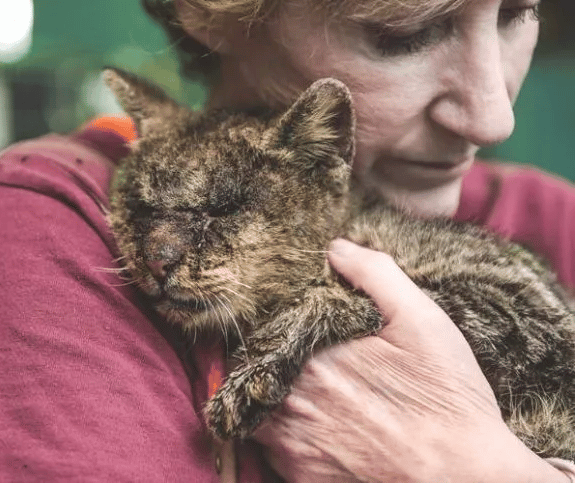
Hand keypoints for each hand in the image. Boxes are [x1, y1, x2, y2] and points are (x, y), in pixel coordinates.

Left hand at [253, 239, 567, 482]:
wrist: (461, 475)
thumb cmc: (445, 397)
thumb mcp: (421, 320)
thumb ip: (374, 274)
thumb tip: (335, 248)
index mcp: (313, 353)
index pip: (266, 328)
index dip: (272, 321)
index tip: (286, 321)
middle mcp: (292, 397)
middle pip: (255, 365)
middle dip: (268, 355)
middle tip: (293, 352)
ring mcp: (291, 442)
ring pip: (256, 405)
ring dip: (267, 393)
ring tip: (297, 385)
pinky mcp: (301, 475)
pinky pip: (269, 447)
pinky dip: (280, 432)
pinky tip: (311, 423)